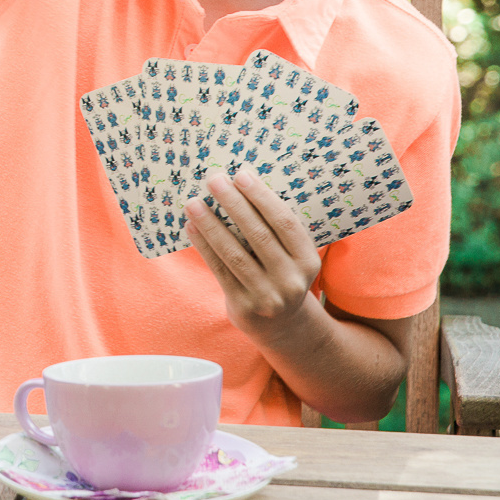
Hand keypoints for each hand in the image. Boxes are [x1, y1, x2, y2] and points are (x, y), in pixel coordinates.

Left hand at [183, 171, 321, 342]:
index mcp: (308, 260)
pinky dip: (203, 246)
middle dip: (233, 204)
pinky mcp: (244, 306)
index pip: (285, 223)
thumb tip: (240, 181)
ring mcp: (267, 295)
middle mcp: (291, 280)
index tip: (241, 174)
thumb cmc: (280, 274)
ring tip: (193, 202)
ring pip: (234, 253)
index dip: (263, 197)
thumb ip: (274, 228)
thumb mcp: (291, 255)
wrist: (280, 325)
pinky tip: (191, 227)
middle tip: (213, 179)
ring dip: (211, 225)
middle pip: (259, 235)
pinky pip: (219, 270)